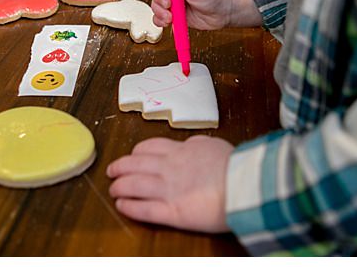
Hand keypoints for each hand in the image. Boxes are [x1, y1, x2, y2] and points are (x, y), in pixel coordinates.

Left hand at [107, 135, 232, 231]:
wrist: (244, 183)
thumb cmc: (235, 165)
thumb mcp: (213, 145)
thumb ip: (198, 146)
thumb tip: (191, 146)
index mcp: (182, 151)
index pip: (151, 147)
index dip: (137, 152)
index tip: (132, 156)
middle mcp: (171, 167)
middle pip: (137, 164)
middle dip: (121, 167)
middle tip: (112, 170)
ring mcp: (169, 189)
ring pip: (135, 185)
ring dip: (120, 186)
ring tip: (113, 189)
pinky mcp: (173, 212)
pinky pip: (145, 209)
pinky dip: (130, 207)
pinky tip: (122, 205)